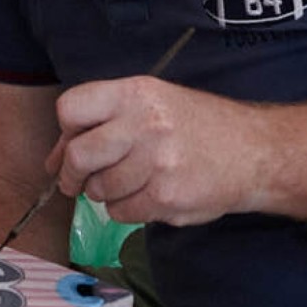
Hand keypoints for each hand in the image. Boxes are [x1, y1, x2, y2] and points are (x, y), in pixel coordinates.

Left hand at [47, 76, 263, 225]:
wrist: (252, 153)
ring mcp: (156, 164)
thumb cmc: (194, 124)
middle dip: (69, 173)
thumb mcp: (151, 102)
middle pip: (78, 154)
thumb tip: (54, 158)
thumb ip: (103, 120)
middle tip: (73, 181)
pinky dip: (124, 210)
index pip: (71, 109)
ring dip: (102, 192)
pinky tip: (143, 197)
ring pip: (99, 188)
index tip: (68, 144)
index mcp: (135, 94)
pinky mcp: (167, 199)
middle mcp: (144, 125)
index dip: (64, 130)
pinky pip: (121, 212)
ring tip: (124, 183)